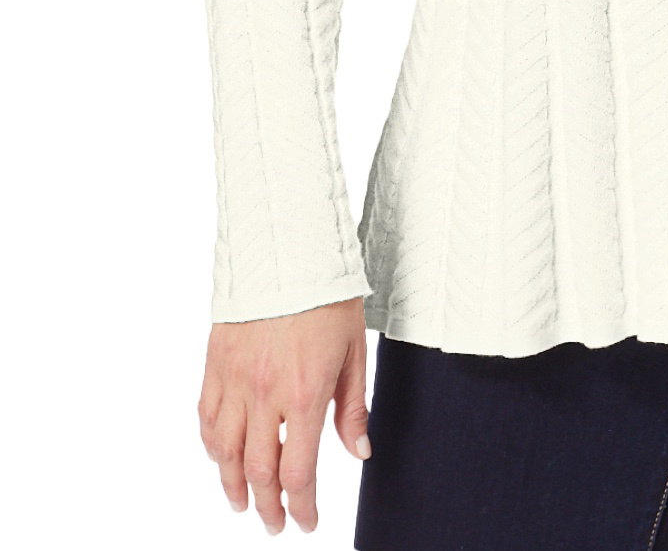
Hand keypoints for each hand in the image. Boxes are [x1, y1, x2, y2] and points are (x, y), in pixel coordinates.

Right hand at [198, 297, 370, 534]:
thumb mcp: (353, 350)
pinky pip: (206, 417)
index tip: (307, 521)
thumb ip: (353, 407)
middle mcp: (265, 394)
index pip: (298, 473)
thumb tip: (358, 452)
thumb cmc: (328, 295)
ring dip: (232, 486)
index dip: (302, 507)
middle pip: (258, 471)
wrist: (289, 248)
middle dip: (267, 507)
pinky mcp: (215, 363)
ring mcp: (235, 380)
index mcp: (305, 393)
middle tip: (274, 524)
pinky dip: (211, 445)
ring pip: (224, 452)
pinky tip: (219, 457)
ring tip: (243, 503)